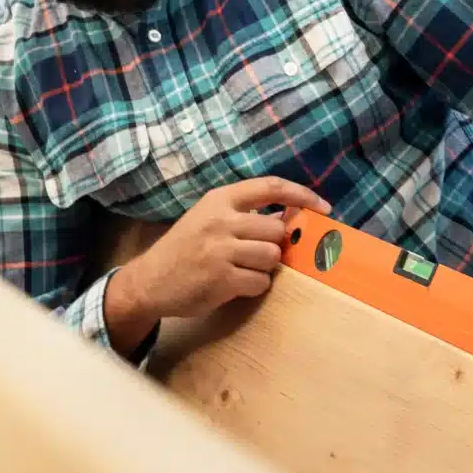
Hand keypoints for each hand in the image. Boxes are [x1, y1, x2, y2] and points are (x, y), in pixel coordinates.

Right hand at [105, 178, 329, 353]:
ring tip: (241, 269)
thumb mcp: (208, 219)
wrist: (149, 280)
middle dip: (274, 245)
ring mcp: (221, 250)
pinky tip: (234, 284)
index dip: (302, 196)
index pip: (271, 187)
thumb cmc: (185, 248)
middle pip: (277, 229)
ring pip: (271, 256)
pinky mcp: (222, 278)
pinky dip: (254, 285)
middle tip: (255, 254)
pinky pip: (261, 281)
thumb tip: (289, 216)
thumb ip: (244, 214)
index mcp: (220, 199)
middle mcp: (221, 220)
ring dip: (264, 267)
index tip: (323, 207)